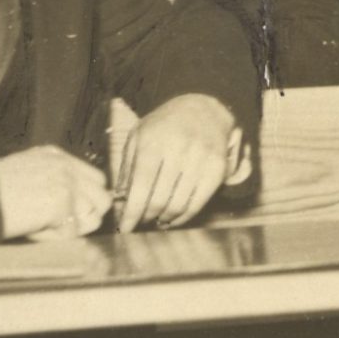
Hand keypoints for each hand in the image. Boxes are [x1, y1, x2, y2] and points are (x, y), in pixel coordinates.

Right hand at [0, 146, 112, 240]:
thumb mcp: (26, 175)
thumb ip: (53, 183)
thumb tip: (78, 210)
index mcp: (57, 157)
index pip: (96, 180)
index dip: (85, 202)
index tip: (64, 214)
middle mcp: (66, 166)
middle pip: (101, 199)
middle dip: (84, 218)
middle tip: (56, 226)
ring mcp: (66, 184)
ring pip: (92, 218)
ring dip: (69, 229)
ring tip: (40, 226)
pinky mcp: (60, 204)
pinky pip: (70, 234)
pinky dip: (51, 240)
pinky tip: (31, 231)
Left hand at [114, 94, 240, 228]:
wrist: (203, 109)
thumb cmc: (164, 127)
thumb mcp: (138, 137)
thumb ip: (127, 169)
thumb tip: (120, 202)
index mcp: (154, 142)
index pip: (140, 186)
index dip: (131, 212)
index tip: (125, 228)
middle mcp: (179, 150)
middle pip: (159, 199)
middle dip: (146, 216)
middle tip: (140, 221)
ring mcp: (201, 159)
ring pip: (179, 204)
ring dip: (164, 218)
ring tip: (157, 219)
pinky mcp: (218, 168)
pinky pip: (199, 202)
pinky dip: (184, 216)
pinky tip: (174, 218)